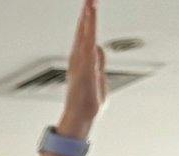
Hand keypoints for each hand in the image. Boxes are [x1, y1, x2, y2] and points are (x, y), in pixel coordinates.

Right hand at [59, 0, 105, 139]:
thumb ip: (99, 63)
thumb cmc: (88, 105)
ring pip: (85, 34)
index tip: (89, 7)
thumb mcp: (99, 79)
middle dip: (86, 15)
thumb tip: (99, 50)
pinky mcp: (85, 65)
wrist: (81, 120)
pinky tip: (90, 16)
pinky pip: (88, 41)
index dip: (87, 23)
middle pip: (83, 32)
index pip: (86, 38)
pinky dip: (89, 28)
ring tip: (90, 2)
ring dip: (88, 17)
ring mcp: (81, 63)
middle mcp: (79, 61)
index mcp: (82, 63)